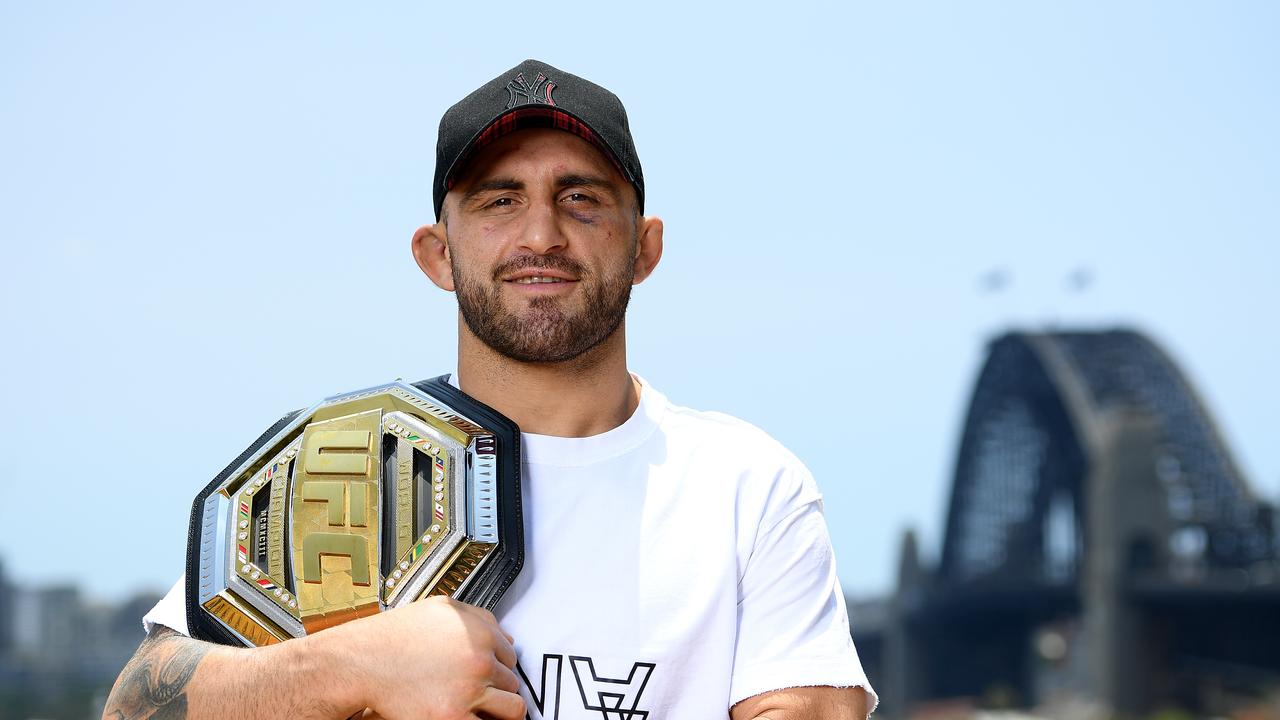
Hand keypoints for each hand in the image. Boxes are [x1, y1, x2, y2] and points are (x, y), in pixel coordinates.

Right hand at [319, 595, 524, 719]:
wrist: (362, 661)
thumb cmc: (395, 636)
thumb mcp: (441, 610)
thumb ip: (478, 619)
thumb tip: (504, 635)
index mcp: (480, 634)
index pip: (512, 655)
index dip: (499, 665)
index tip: (491, 672)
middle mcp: (479, 661)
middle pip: (512, 682)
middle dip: (497, 687)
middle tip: (481, 691)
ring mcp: (469, 691)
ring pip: (512, 708)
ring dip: (500, 709)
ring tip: (485, 709)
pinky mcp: (453, 718)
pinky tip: (470, 717)